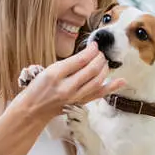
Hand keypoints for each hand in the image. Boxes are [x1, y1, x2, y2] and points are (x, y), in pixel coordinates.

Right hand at [0, 44, 125, 154]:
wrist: (33, 109)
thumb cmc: (38, 88)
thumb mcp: (47, 70)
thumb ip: (67, 64)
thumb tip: (87, 56)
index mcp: (55, 74)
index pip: (79, 60)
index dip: (91, 51)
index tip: (94, 45)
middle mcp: (66, 87)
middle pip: (91, 70)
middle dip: (99, 59)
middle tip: (100, 53)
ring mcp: (74, 97)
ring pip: (96, 81)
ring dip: (104, 69)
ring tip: (105, 62)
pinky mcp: (79, 103)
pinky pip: (98, 94)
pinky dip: (111, 87)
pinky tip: (121, 81)